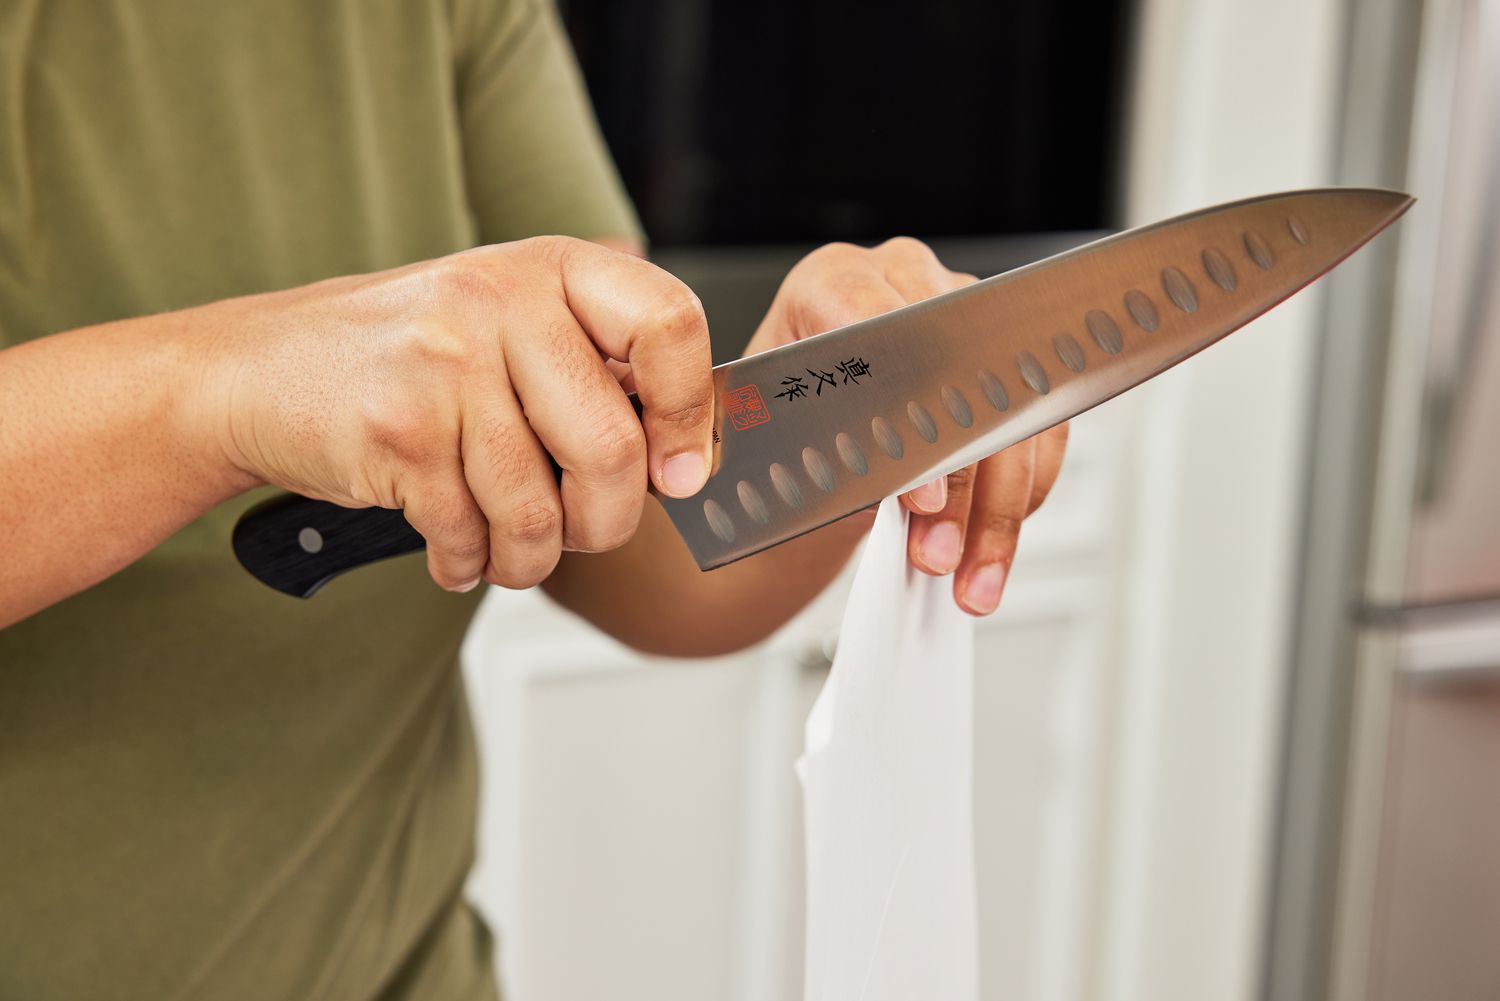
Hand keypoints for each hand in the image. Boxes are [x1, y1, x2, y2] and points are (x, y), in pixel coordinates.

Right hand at [199, 237, 713, 591]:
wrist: (254, 372)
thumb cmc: (403, 361)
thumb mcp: (506, 327)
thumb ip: (593, 373)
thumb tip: (683, 460)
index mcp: (550, 268)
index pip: (670, 322)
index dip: (690, 412)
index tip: (680, 471)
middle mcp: (500, 299)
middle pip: (614, 448)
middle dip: (605, 522)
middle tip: (579, 532)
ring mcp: (444, 361)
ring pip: (539, 511)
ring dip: (529, 558)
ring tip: (506, 549)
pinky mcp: (396, 429)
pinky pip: (470, 535)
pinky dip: (468, 564)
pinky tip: (453, 547)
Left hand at [744, 238, 1068, 614]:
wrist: (799, 446)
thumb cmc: (775, 432)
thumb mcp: (770, 441)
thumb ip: (818, 456)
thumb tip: (876, 498)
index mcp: (832, 283)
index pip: (875, 325)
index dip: (899, 412)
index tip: (911, 492)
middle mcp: (906, 286)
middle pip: (956, 379)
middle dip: (953, 484)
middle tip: (935, 551)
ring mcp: (966, 320)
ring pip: (1006, 417)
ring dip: (992, 513)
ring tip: (965, 577)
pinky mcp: (1006, 366)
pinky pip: (1036, 435)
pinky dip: (1017, 504)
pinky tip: (988, 552)